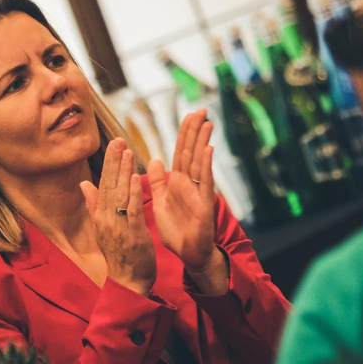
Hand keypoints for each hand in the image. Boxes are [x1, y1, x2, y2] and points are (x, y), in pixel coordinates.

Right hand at [79, 138, 155, 296]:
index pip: (102, 185)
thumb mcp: (103, 229)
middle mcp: (106, 219)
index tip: (113, 144)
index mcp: (100, 217)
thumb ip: (94, 206)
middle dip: (114, 162)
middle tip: (118, 140)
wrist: (127, 283)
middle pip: (109, 186)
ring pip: (120, 195)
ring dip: (123, 172)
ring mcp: (118, 227)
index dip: (108, 164)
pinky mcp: (133, 235)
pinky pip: (131, 211)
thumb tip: (83, 184)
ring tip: (127, 152)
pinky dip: (132, 194)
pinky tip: (135, 178)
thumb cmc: (119, 255)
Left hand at [148, 110, 227, 293]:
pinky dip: (206, 166)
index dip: (184, 134)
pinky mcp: (204, 205)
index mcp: (177, 182)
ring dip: (202, 142)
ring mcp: (198, 193)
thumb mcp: (161, 202)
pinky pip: (204, 182)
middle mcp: (189, 184)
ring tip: (207, 122)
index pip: (180, 152)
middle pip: (191, 152)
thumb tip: (154, 159)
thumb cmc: (176, 230)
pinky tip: (208, 150)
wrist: (189, 253)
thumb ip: (158, 181)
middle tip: (201, 109)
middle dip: (195, 131)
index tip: (189, 115)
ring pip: (199, 162)